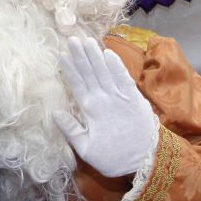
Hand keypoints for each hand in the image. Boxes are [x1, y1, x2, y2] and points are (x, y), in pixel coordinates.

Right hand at [52, 36, 158, 176]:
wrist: (145, 160)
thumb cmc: (113, 158)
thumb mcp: (86, 150)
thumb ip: (71, 130)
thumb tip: (55, 112)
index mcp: (91, 111)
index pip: (77, 84)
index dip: (69, 69)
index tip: (62, 54)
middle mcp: (105, 99)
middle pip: (90, 73)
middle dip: (80, 55)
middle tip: (72, 39)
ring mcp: (121, 97)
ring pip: (105, 71)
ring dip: (96, 55)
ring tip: (87, 41)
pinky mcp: (135, 97)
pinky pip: (124, 77)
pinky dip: (116, 65)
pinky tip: (109, 53)